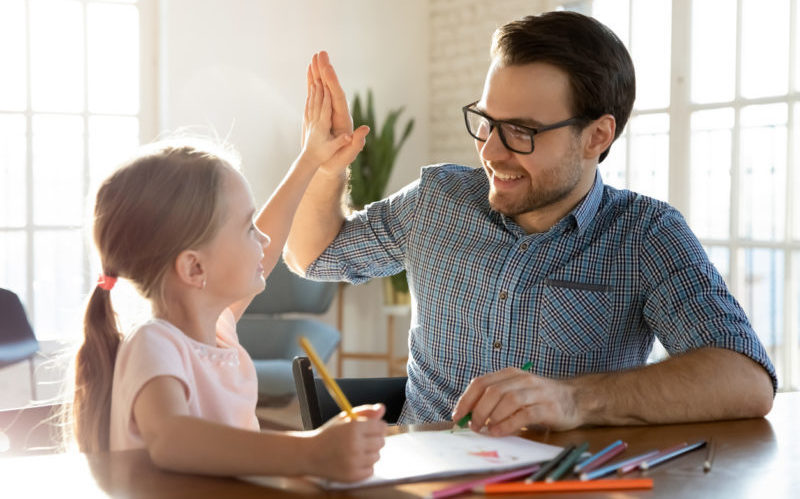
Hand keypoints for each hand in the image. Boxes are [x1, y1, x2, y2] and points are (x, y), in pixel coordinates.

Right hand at [301, 51, 368, 175]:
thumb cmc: (337, 163)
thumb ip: (356, 144)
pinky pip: (319, 93)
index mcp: (343, 120)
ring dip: (320, 72)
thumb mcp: (347, 156)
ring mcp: (330, 110)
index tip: (328, 68)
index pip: (339, 97)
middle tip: (321, 53)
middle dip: (326, 71)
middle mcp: (338, 112)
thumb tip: (366, 130)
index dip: (333, 83)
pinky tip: (310, 70)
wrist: (330, 165)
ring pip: (325, 88)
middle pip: (332, 88)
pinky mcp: (323, 111)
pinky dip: (314, 81)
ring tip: (315, 55)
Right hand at [308, 404, 386, 481]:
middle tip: (361, 440)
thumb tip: (382, 408)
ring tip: (355, 451)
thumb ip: (365, 412)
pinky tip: (353, 461)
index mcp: (353, 427)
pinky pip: (371, 470)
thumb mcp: (344, 418)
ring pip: (377, 456)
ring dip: (369, 453)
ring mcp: (354, 462)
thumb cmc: (328, 434)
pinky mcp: (353, 476)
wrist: (309, 454)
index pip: (381, 427)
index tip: (371, 428)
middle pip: (381, 442)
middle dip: (374, 439)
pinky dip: (365, 466)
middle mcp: (355, 445)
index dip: (377, 427)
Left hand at [451, 367, 581, 435]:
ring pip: (507, 400)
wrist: (576, 399)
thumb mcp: (516, 393)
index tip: (457, 416)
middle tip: (473, 426)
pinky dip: (508, 424)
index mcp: (510, 374)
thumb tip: (468, 417)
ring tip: (485, 430)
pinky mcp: (548, 407)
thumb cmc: (540, 399)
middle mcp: (522, 379)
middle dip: (477, 410)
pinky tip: (499, 432)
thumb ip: (495, 400)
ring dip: (491, 417)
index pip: (481, 382)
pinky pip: (524, 414)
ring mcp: (536, 392)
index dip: (466, 400)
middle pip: (492, 391)